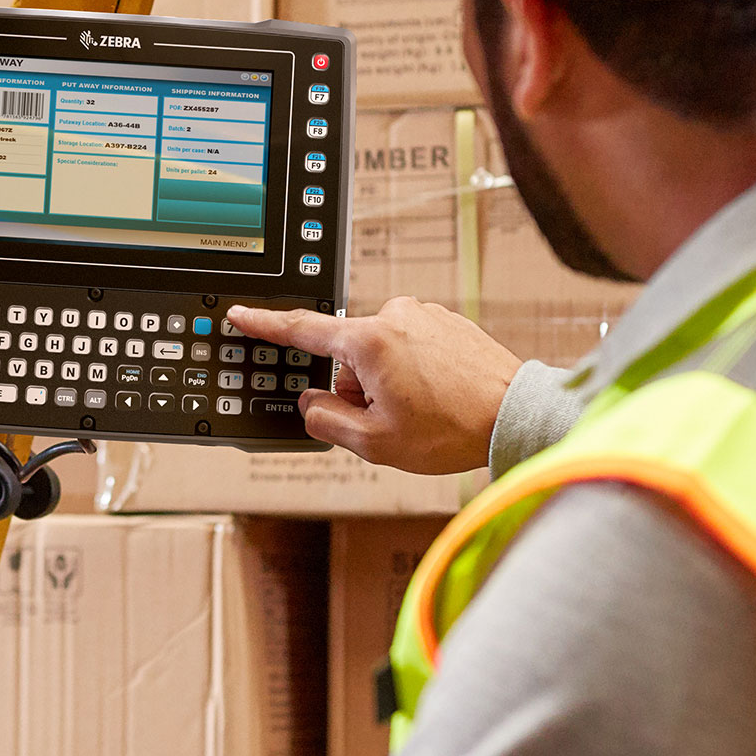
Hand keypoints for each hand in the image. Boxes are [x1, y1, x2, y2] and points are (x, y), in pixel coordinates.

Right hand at [229, 298, 522, 473]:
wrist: (514, 414)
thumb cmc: (453, 428)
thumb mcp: (374, 442)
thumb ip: (326, 420)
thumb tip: (311, 403)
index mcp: (369, 341)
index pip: (302, 329)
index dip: (265, 324)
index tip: (241, 313)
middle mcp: (395, 316)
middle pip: (347, 356)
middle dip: (357, 388)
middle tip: (390, 418)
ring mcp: (423, 315)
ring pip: (380, 354)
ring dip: (387, 382)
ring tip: (424, 410)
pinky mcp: (445, 321)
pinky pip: (410, 347)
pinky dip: (413, 372)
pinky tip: (439, 396)